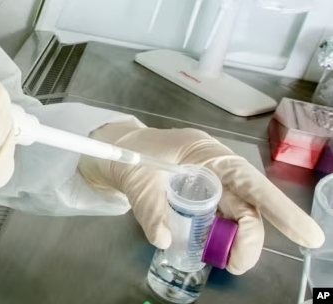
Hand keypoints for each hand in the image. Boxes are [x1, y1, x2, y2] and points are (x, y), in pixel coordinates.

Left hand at [78, 122, 323, 273]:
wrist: (109, 151)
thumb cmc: (126, 152)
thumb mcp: (136, 177)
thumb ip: (150, 207)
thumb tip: (164, 238)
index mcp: (205, 153)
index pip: (250, 181)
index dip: (279, 208)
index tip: (306, 234)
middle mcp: (213, 168)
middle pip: (247, 205)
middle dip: (250, 237)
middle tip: (236, 264)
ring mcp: (207, 184)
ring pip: (235, 216)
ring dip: (234, 242)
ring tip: (225, 262)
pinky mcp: (198, 199)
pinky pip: (217, 221)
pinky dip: (216, 238)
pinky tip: (212, 250)